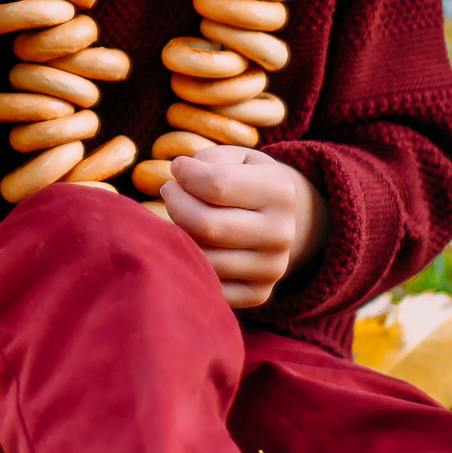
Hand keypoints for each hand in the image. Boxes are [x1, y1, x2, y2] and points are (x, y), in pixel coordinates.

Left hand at [165, 145, 323, 309]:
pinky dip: (190, 266)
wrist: (279, 222)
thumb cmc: (247, 182)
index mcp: (279, 191)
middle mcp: (281, 233)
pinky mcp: (258, 294)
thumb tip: (180, 177)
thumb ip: (209, 160)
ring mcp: (272, 269)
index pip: (216, 184)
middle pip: (206, 225)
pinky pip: (209, 286)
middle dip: (175, 205)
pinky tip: (189, 246)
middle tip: (170, 193)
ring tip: (179, 217)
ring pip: (204, 258)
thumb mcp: (238, 158)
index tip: (176, 170)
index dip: (184, 175)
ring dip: (178, 236)